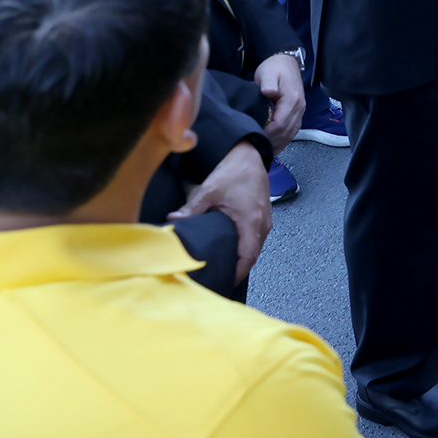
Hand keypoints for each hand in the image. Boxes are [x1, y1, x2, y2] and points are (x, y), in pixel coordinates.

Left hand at [170, 141, 270, 286]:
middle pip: (252, 256)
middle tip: (218, 278)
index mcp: (251, 221)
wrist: (249, 155)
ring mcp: (265, 220)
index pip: (247, 257)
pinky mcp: (262, 216)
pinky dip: (244, 247)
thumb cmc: (234, 171)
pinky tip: (230, 248)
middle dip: (237, 269)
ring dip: (241, 258)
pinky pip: (255, 238)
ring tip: (222, 267)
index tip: (223, 283)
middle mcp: (262, 223)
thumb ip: (191, 209)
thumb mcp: (209, 191)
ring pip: (255, 247)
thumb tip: (172, 222)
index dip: (236, 273)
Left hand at [251, 52, 305, 151]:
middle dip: (271, 140)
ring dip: (277, 142)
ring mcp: (300, 111)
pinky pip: (292, 131)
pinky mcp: (297, 113)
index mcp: (292, 99)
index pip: (280, 123)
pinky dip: (283, 140)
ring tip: (262, 147)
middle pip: (286, 132)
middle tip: (254, 145)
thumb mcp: (267, 73)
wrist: (285, 63)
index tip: (254, 137)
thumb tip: (269, 91)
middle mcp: (299, 107)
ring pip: (290, 134)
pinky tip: (273, 145)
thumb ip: (268, 82)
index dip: (267, 133)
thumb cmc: (274, 68)